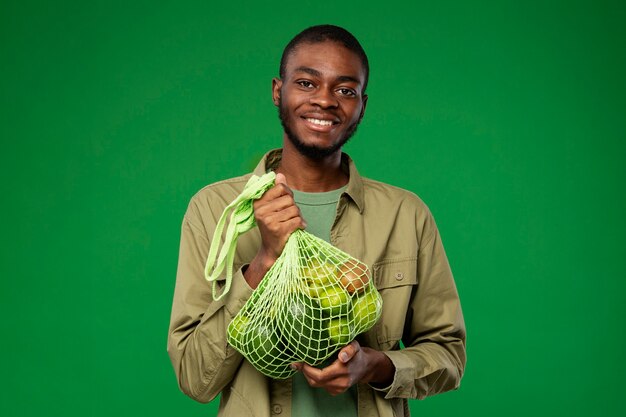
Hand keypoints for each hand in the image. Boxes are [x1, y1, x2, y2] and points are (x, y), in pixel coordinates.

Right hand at [244, 173, 305, 287]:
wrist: (271, 249)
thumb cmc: (273, 225)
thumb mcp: (272, 207)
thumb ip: (277, 190)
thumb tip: (280, 174)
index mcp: (258, 203)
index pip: (280, 188)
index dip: (288, 193)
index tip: (285, 202)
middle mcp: (261, 211)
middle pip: (289, 199)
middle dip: (294, 207)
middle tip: (289, 216)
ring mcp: (269, 221)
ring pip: (295, 210)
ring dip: (298, 217)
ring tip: (292, 223)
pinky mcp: (278, 230)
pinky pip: (297, 220)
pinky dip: (301, 224)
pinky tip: (298, 228)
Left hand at [291, 341, 394, 395]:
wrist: (366, 367)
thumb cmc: (358, 354)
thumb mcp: (355, 346)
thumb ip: (349, 349)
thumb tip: (341, 356)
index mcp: (343, 371)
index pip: (320, 375)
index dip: (307, 370)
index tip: (299, 361)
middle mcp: (340, 382)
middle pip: (315, 381)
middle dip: (304, 372)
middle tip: (297, 362)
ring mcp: (339, 389)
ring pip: (317, 385)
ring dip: (308, 375)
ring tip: (303, 365)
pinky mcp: (337, 391)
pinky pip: (321, 386)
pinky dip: (314, 379)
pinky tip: (312, 370)